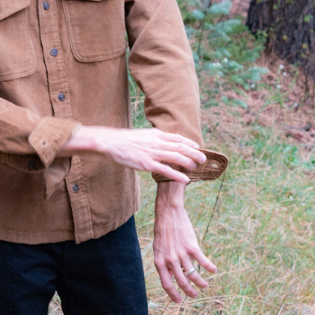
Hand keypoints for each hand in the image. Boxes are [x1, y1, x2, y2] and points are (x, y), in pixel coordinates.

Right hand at [58, 125, 205, 184]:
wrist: (111, 142)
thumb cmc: (125, 140)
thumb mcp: (143, 135)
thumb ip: (155, 138)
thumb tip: (164, 141)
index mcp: (156, 134)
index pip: (178, 138)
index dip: (190, 143)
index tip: (198, 147)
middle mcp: (157, 142)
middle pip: (181, 147)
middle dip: (194, 153)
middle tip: (203, 159)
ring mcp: (152, 153)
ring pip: (176, 157)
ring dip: (189, 162)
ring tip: (197, 168)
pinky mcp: (147, 164)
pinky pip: (166, 170)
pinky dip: (178, 175)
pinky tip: (185, 180)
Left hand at [153, 181, 215, 302]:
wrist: (168, 213)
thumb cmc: (163, 231)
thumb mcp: (158, 249)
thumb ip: (164, 263)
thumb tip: (173, 277)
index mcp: (159, 262)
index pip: (166, 284)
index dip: (173, 295)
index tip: (179, 301)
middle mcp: (170, 260)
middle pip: (182, 282)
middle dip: (189, 292)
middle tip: (195, 296)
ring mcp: (181, 254)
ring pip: (193, 274)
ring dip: (200, 283)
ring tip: (205, 286)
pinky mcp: (192, 247)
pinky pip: (203, 261)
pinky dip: (209, 267)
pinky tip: (214, 270)